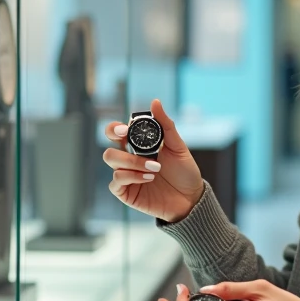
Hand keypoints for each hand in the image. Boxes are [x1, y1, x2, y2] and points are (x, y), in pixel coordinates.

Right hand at [103, 99, 203, 223]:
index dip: (115, 128)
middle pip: (108, 148)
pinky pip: (116, 182)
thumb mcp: (178, 146)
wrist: (191, 198)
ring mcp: (126, 176)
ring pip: (111, 161)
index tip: (125, 129)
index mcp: (138, 146)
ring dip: (132, 162)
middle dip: (118, 145)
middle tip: (133, 144)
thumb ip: (166, 125)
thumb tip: (155, 102)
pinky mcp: (126, 192)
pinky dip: (130, 176)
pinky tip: (148, 178)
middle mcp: (129, 160)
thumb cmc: (185, 172)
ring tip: (154, 168)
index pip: (116, 132)